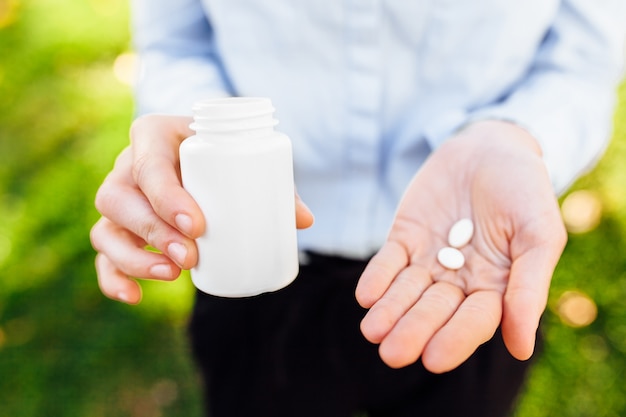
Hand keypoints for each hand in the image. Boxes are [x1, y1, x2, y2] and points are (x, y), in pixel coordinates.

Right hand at [90, 114, 313, 303]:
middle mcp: (127, 165)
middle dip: (153, 232)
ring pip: (105, 228)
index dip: (166, 197)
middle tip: (192, 256)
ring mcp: (119, 198)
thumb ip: (273, 184)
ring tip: (174, 274)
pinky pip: (102, 254)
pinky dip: (113, 277)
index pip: (149, 163)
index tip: (198, 225)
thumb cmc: (222, 151)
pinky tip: (134, 297)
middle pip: (119, 197)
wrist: (196, 150)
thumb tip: (304, 221)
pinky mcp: (118, 227)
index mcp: (154, 134)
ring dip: (134, 258)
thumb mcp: (243, 155)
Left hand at [355, 120, 566, 372]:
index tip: (433, 359)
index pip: (473, 320)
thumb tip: (520, 349)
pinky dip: (377, 278)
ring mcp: (429, 260)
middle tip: (392, 353)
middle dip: (414, 331)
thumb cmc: (524, 191)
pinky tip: (365, 295)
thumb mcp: (538, 234)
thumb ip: (529, 287)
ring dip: (390, 311)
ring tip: (373, 330)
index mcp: (495, 287)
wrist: (489, 148)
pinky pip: (388, 262)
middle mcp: (458, 281)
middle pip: (434, 311)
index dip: (454, 339)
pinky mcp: (404, 238)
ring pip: (406, 292)